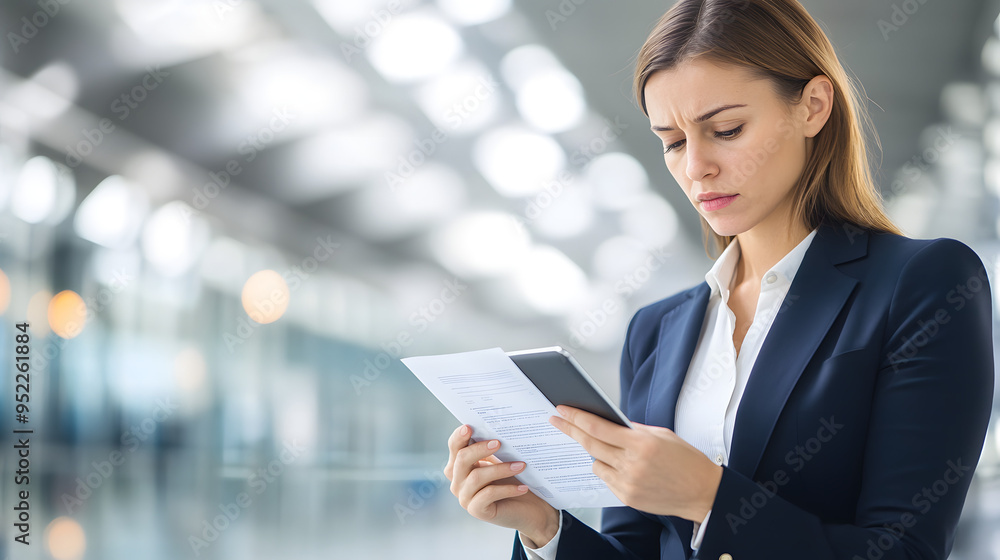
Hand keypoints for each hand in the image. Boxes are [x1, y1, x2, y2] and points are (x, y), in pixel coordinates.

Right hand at [444, 424, 560, 546]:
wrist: (527, 508)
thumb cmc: (512, 479)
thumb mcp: (501, 460)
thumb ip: (492, 447)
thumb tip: (496, 428)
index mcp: (459, 465)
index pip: (454, 447)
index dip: (459, 437)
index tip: (470, 427)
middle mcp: (457, 481)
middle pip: (461, 460)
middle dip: (480, 449)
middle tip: (499, 443)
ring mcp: (465, 497)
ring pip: (477, 477)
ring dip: (501, 469)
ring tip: (521, 465)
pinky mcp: (476, 510)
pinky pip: (489, 494)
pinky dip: (507, 489)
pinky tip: (523, 487)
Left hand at [549, 406, 721, 521]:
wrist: (703, 492)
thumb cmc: (686, 460)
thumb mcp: (662, 435)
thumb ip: (633, 429)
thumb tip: (607, 422)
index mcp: (641, 443)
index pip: (598, 427)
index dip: (576, 417)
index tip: (562, 409)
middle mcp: (632, 464)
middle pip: (589, 444)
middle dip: (570, 430)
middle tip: (557, 420)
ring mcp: (628, 483)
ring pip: (595, 463)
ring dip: (595, 453)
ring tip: (606, 447)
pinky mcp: (627, 497)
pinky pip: (606, 478)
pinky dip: (607, 469)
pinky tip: (618, 464)